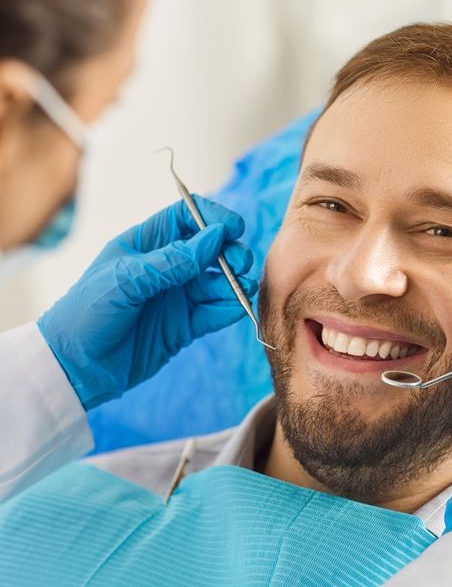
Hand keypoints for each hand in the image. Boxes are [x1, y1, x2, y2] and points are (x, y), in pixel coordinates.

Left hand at [38, 197, 256, 409]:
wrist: (73, 368)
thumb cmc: (85, 315)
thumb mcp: (126, 280)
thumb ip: (173, 260)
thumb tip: (214, 237)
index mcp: (146, 245)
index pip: (186, 217)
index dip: (212, 218)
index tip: (234, 228)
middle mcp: (166, 268)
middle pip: (210, 249)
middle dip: (231, 252)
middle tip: (241, 263)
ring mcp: (176, 298)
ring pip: (218, 282)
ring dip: (236, 282)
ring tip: (244, 288)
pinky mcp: (184, 327)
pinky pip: (214, 313)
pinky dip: (229, 309)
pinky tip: (237, 308)